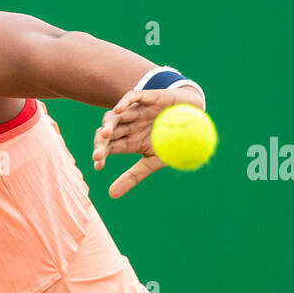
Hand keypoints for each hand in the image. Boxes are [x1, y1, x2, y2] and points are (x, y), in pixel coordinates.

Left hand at [91, 85, 205, 198]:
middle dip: (101, 143)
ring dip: (108, 124)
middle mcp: (128, 126)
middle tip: (98, 155)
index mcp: (128, 140)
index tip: (98, 166)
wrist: (195, 120)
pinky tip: (118, 110)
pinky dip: (123, 102)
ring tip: (105, 134)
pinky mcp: (147, 98)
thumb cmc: (174, 141)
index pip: (107, 147)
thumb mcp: (153, 161)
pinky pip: (131, 97)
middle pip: (107, 132)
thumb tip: (111, 195)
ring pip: (115, 116)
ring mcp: (136, 112)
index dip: (100, 154)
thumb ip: (132, 176)